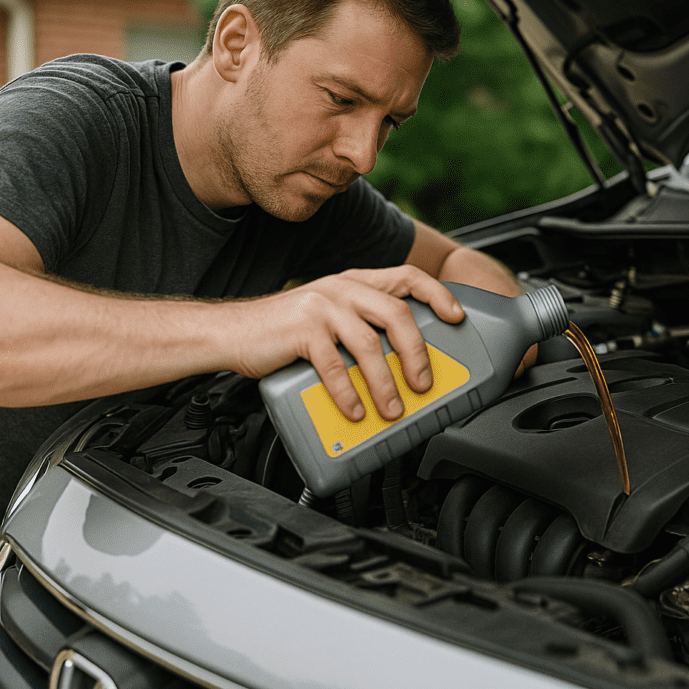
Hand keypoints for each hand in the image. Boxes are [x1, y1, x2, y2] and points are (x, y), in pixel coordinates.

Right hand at [230, 265, 462, 420]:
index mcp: (355, 282)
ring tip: (392, 409)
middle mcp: (342, 288)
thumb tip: (403, 366)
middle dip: (417, 353)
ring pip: (369, 344)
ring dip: (386, 383)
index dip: (437, 295)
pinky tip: (355, 411)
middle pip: (397, 314)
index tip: (457, 318)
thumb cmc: (286, 331)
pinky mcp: (301, 330)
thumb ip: (362, 328)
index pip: (407, 277)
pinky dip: (348, 393)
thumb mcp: (331, 318)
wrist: (231, 332)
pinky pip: (334, 366)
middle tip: (423, 383)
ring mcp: (322, 306)